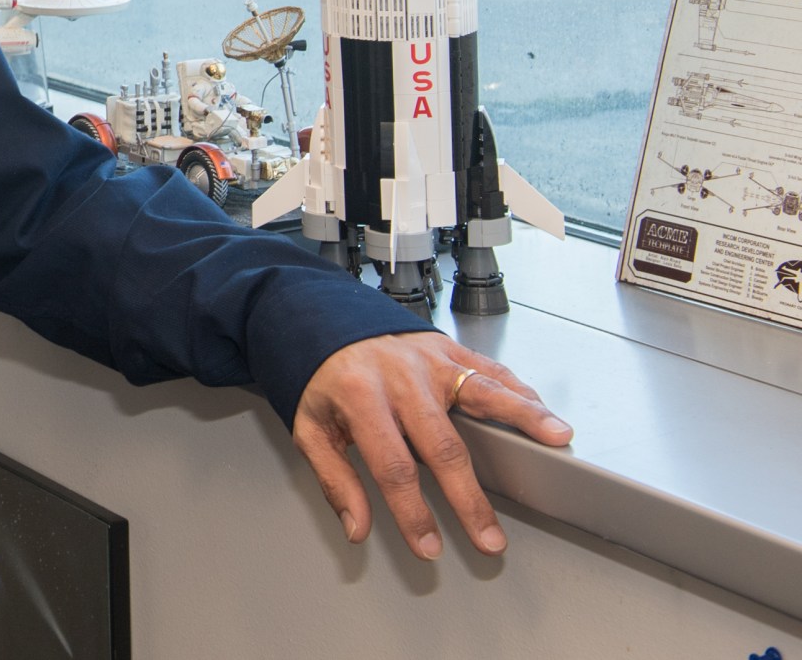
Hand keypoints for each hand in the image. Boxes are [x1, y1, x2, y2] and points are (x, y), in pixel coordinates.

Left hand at [291, 334, 572, 559]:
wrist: (322, 319)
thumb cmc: (322, 378)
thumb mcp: (311, 427)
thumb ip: (334, 479)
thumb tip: (357, 527)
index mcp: (359, 395)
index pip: (392, 466)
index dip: (412, 512)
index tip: (428, 547)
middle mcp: (399, 375)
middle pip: (443, 444)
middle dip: (469, 499)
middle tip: (489, 539)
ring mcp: (428, 358)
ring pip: (482, 393)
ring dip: (523, 420)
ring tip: (555, 443)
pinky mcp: (448, 349)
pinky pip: (490, 370)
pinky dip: (521, 393)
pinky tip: (544, 414)